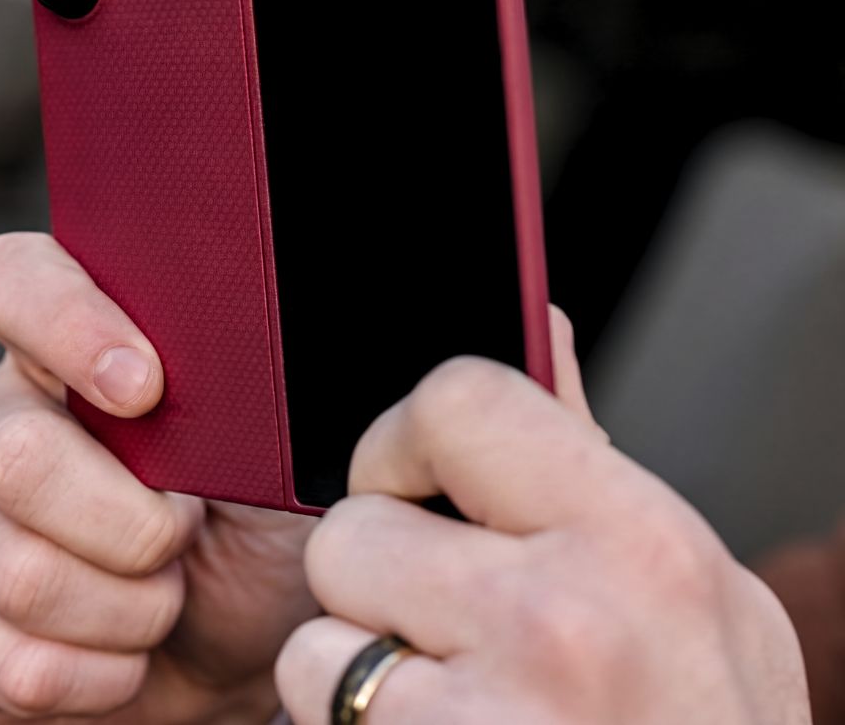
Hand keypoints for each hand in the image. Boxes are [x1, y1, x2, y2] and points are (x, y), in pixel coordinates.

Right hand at [0, 232, 316, 723]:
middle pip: (17, 454)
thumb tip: (239, 353)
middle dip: (134, 523)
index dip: (66, 323)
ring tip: (165, 595)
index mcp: (69, 342)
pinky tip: (125, 652)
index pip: (11, 280)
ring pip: (21, 574)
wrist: (242, 639)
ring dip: (130, 609)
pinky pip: (9, 664)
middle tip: (188, 532)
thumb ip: (239, 383)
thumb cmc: (259, 517)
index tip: (145, 386)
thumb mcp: (275, 439)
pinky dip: (98, 676)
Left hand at [277, 311, 811, 724]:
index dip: (408, 437)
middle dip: (377, 569)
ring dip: (357, 667)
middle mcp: (559, 622)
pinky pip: (312, 717)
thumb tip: (539, 322)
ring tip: (446, 697)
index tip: (414, 480)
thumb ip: (589, 454)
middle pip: (355, 526)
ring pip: (317, 639)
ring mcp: (485, 720)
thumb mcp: (694, 584)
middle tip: (441, 615)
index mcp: (634, 538)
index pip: (455, 399)